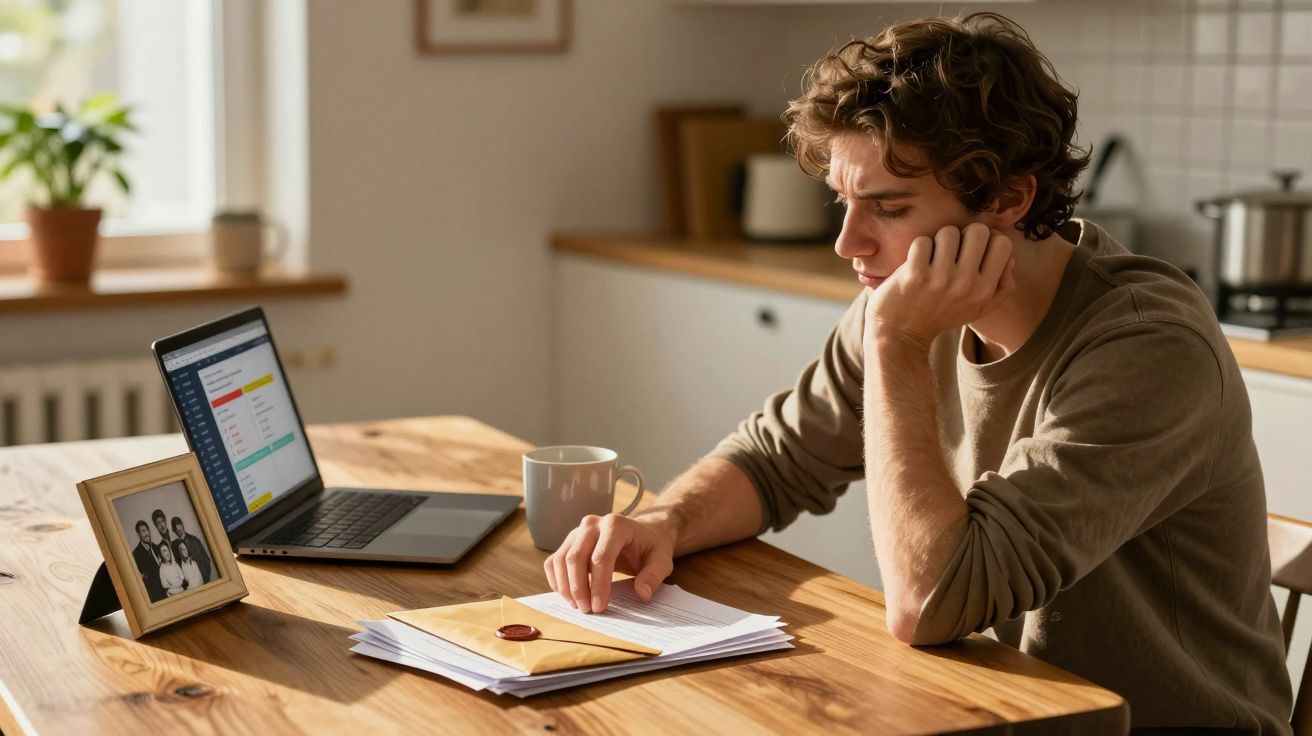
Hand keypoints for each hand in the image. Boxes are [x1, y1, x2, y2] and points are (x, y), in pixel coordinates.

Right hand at [544, 513, 675, 612]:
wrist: (642, 533)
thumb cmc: (650, 547)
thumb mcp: (662, 560)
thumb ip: (653, 575)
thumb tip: (642, 594)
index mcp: (616, 525)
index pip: (601, 556)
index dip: (599, 584)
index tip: (599, 607)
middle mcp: (593, 524)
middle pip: (576, 557)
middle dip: (578, 588)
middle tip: (586, 610)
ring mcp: (578, 531)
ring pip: (561, 559)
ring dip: (565, 586)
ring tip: (577, 606)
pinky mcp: (569, 541)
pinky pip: (555, 561)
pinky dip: (557, 580)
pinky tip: (568, 596)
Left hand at [864, 223, 1016, 349]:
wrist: (901, 335)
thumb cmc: (941, 315)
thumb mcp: (978, 309)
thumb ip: (1003, 287)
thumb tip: (1011, 259)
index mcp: (984, 291)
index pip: (1002, 243)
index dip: (987, 240)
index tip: (972, 249)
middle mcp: (966, 285)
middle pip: (978, 231)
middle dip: (963, 235)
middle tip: (951, 250)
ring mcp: (940, 279)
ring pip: (949, 232)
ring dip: (938, 241)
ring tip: (932, 258)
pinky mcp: (915, 275)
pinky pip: (923, 241)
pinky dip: (918, 248)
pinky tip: (915, 263)